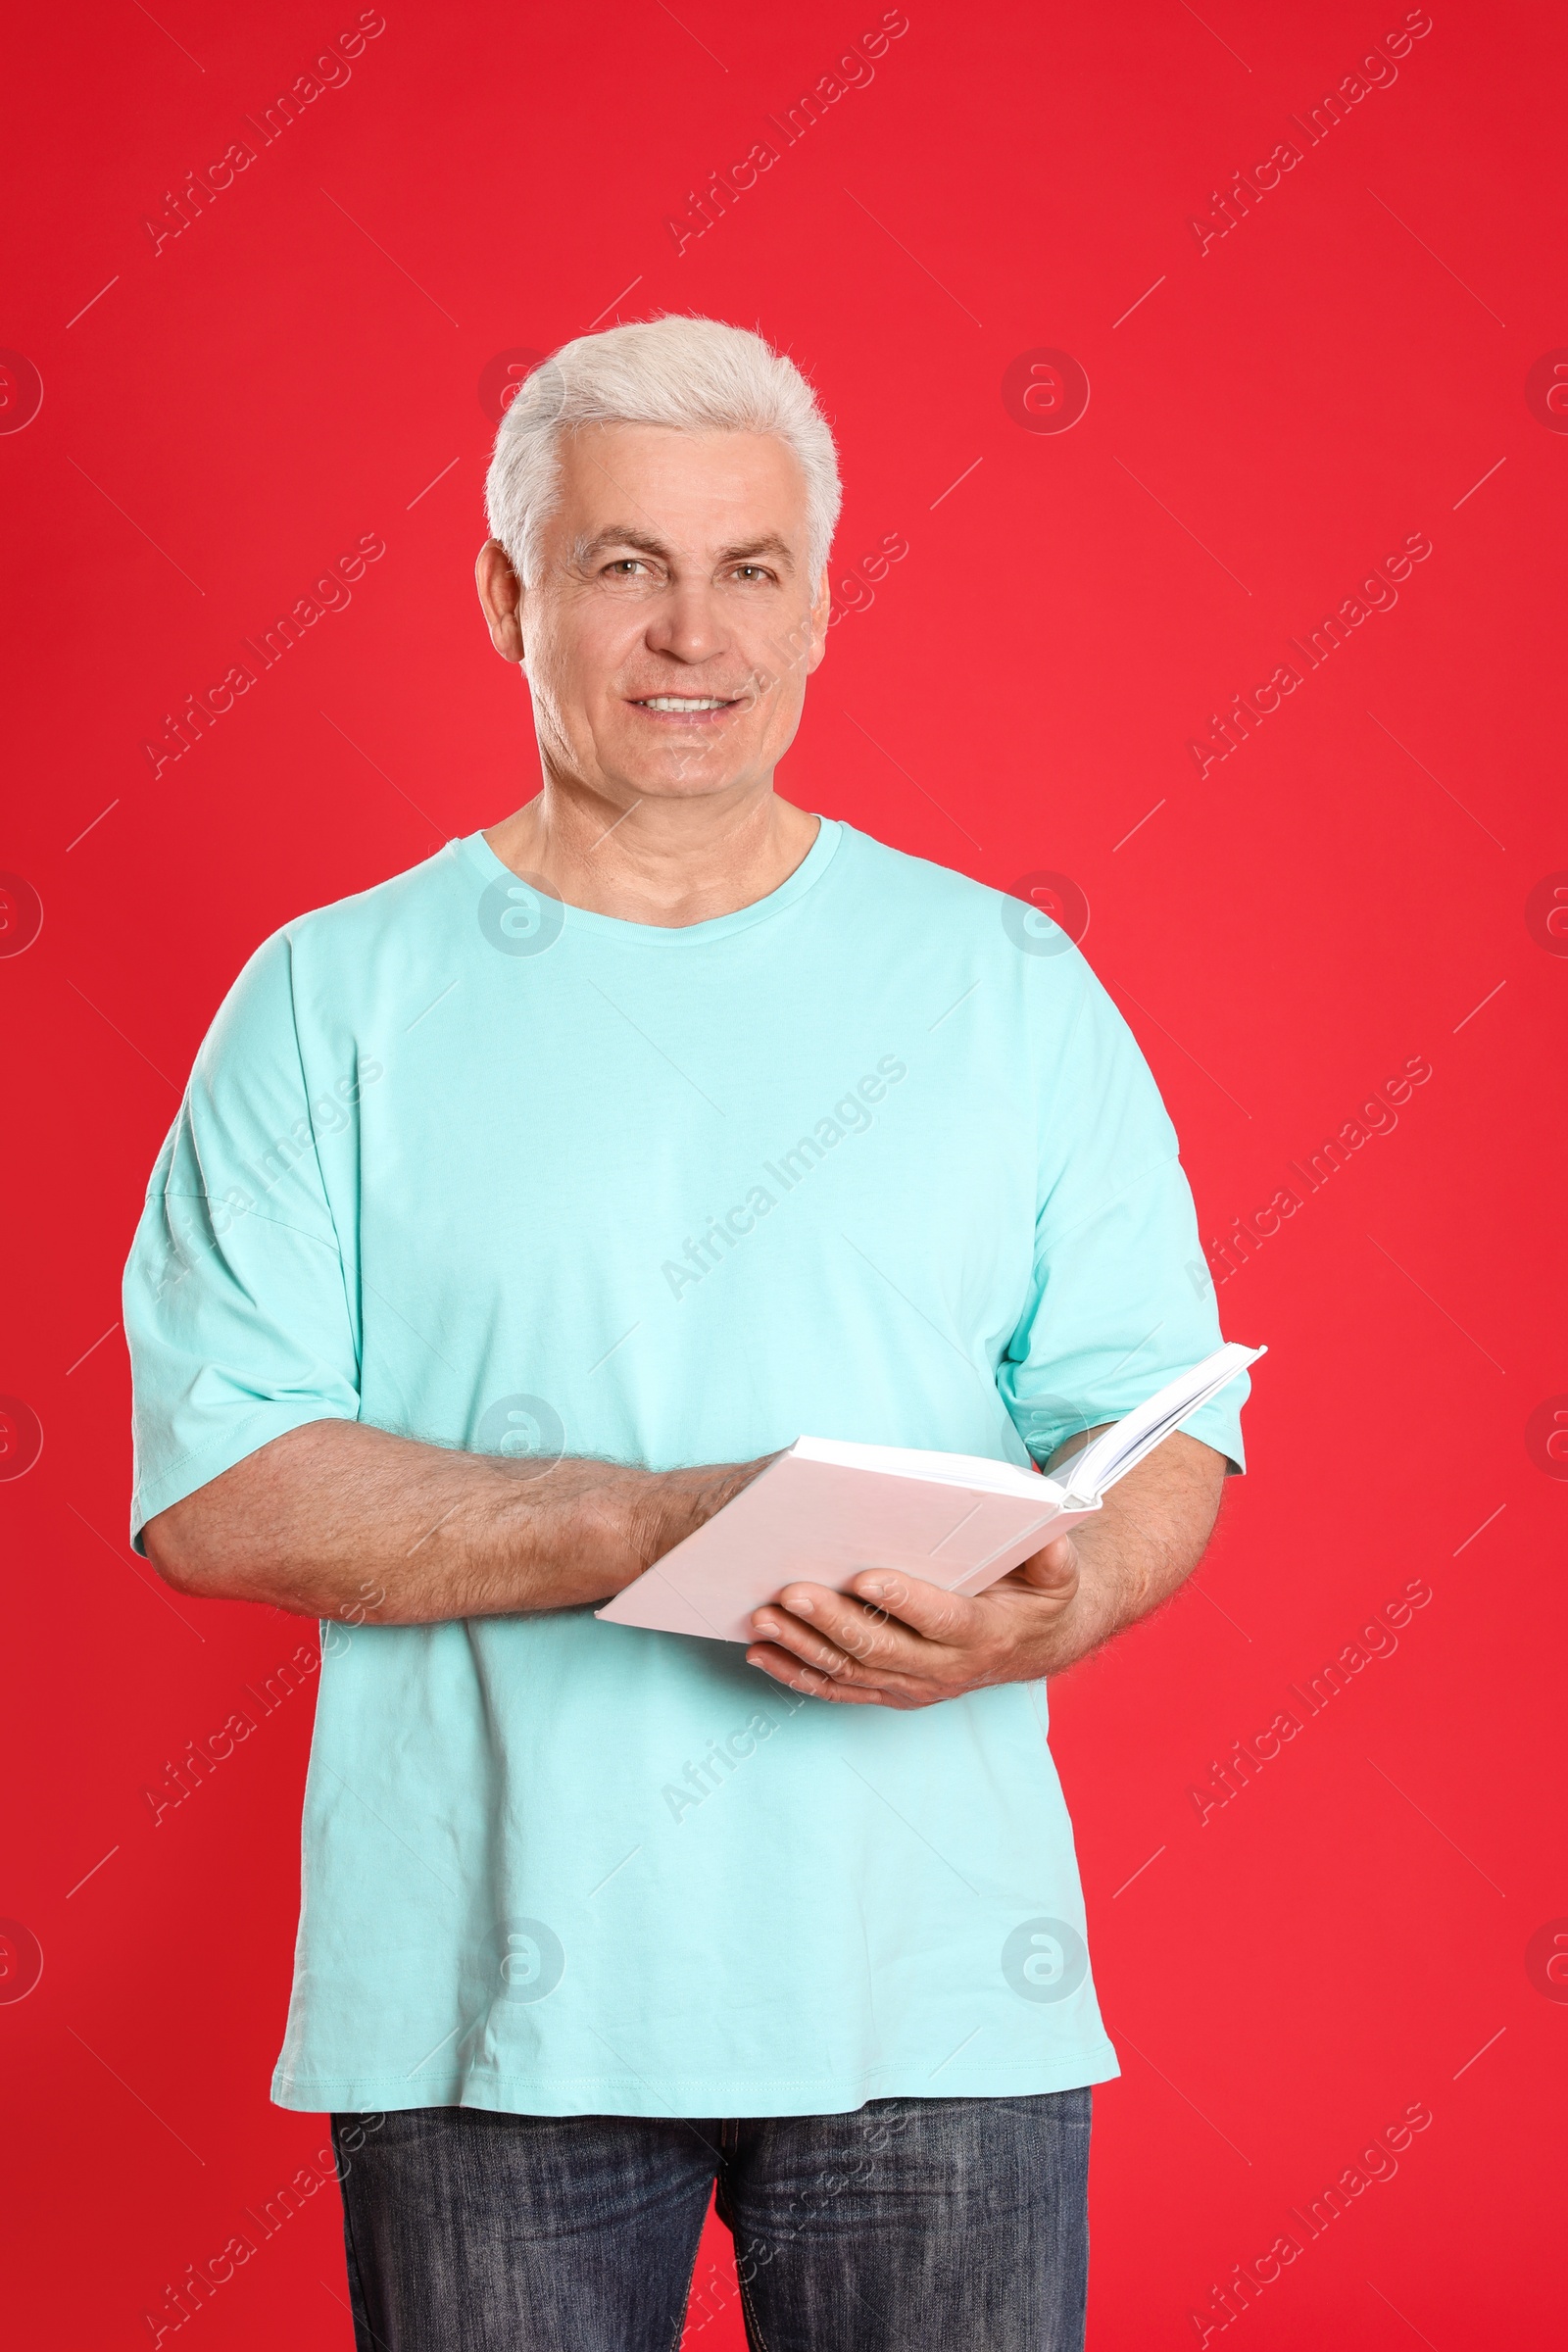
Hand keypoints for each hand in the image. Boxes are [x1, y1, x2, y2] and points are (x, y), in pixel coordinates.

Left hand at [745, 1534, 1087, 1708]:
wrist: (1033, 1642)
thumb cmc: (1037, 1593)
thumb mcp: (1058, 1569)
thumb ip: (1051, 1554)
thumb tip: (1047, 1533)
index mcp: (984, 1633)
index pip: (942, 1620)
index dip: (905, 1601)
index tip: (866, 1577)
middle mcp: (946, 1669)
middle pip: (883, 1649)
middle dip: (834, 1622)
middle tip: (792, 1592)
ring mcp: (914, 1686)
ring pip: (852, 1671)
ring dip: (803, 1647)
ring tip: (764, 1617)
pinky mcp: (891, 1692)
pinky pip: (839, 1689)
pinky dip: (798, 1674)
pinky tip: (762, 1653)